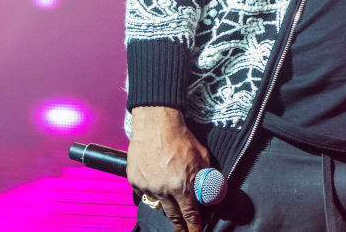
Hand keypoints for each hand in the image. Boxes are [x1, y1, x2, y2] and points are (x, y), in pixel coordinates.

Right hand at [127, 106, 211, 231]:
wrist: (156, 124)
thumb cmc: (180, 138)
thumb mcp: (202, 157)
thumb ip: (205, 175)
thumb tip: (209, 189)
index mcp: (182, 186)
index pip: (190, 214)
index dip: (194, 226)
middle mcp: (164, 190)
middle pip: (173, 216)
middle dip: (180, 226)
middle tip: (183, 231)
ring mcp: (147, 186)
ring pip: (158, 204)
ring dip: (166, 206)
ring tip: (172, 205)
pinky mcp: (135, 181)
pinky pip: (145, 192)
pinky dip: (151, 191)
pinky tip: (156, 182)